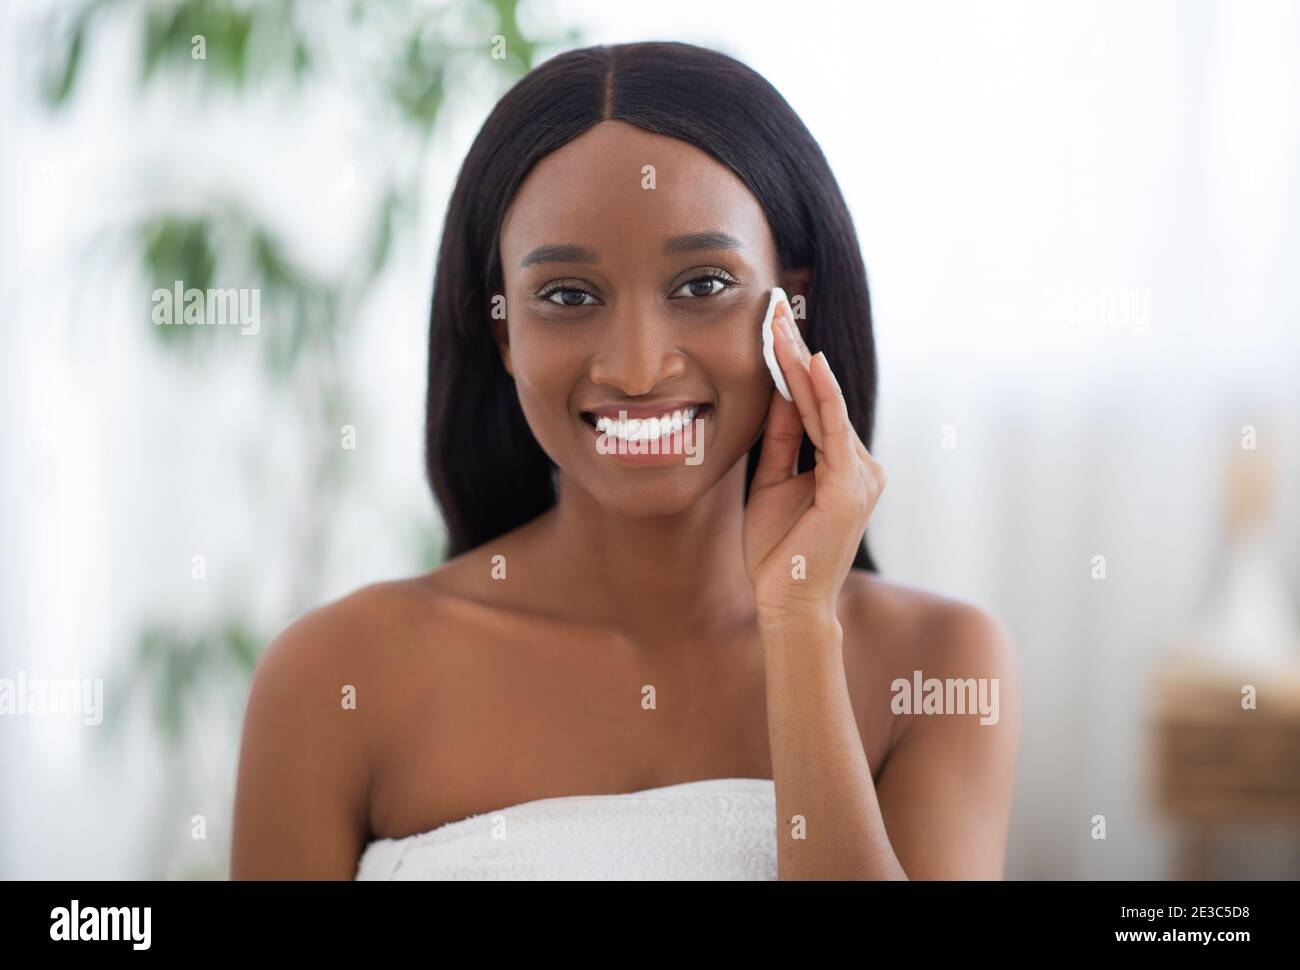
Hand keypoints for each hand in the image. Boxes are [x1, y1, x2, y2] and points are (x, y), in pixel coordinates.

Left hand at [743, 300, 885, 626]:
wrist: (786, 602)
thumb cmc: (778, 551)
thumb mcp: (772, 482)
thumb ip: (782, 440)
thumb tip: (780, 392)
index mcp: (842, 464)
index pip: (813, 403)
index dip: (792, 363)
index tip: (773, 324)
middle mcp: (859, 464)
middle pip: (820, 396)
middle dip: (795, 350)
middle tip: (774, 305)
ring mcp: (860, 474)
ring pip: (824, 406)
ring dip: (800, 362)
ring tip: (779, 322)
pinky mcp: (850, 486)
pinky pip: (833, 431)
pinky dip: (821, 395)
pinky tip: (809, 364)